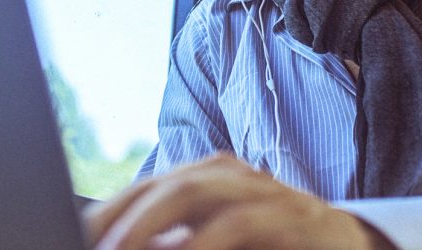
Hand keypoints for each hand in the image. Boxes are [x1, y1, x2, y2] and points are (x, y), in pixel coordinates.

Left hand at [84, 152, 391, 248]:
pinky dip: (207, 242)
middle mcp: (231, 177)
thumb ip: (175, 244)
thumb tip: (118, 248)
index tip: (76, 234)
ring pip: (197, 191)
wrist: (346, 245)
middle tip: (89, 244)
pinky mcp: (291, 215)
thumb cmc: (272, 246)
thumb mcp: (217, 244)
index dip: (109, 212)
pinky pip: (241, 222)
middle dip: (123, 215)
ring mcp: (262, 191)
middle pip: (167, 183)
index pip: (148, 188)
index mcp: (208, 181)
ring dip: (152, 222)